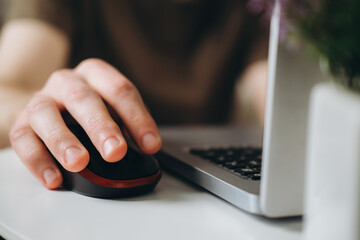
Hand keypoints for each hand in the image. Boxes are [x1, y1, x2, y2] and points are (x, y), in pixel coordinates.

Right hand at [9, 59, 161, 188]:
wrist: (50, 107)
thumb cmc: (89, 110)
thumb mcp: (114, 110)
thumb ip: (129, 126)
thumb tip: (147, 149)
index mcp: (95, 75)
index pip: (119, 90)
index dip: (137, 117)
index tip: (151, 145)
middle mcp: (67, 82)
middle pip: (82, 98)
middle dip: (100, 126)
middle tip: (115, 152)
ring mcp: (41, 100)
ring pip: (45, 114)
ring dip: (63, 140)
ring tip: (79, 163)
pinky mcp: (21, 122)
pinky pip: (22, 139)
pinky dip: (38, 160)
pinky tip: (55, 178)